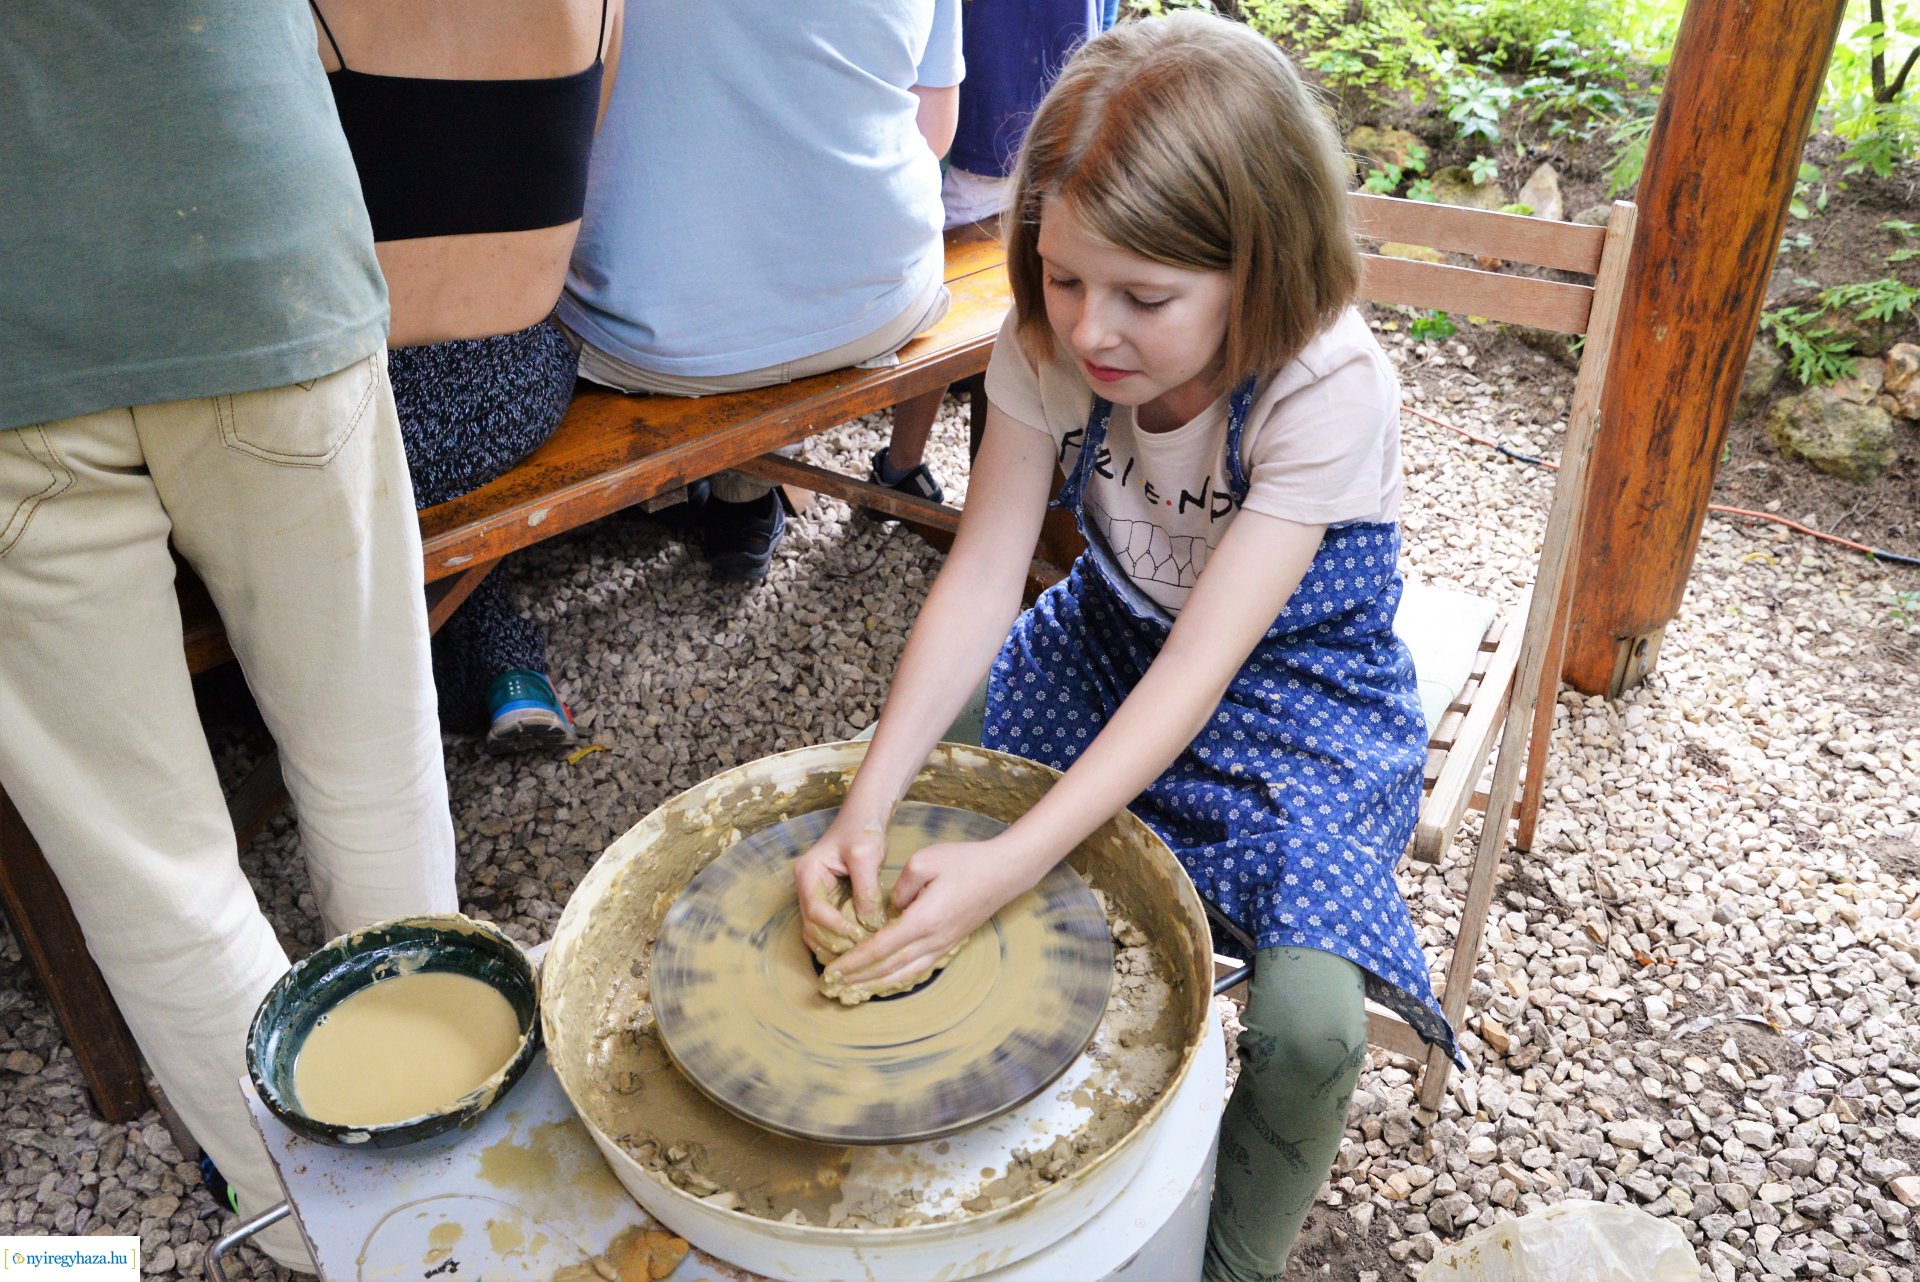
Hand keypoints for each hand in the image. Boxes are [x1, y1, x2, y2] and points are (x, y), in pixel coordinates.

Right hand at [793, 811, 889, 955]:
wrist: (865, 818)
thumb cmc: (863, 830)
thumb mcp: (866, 856)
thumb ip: (865, 889)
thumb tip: (869, 925)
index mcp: (808, 874)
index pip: (816, 911)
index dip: (837, 928)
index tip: (860, 936)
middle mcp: (806, 888)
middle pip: (812, 927)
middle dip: (834, 943)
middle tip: (861, 953)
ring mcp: (815, 897)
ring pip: (817, 933)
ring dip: (835, 947)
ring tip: (860, 955)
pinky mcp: (828, 903)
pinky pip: (828, 930)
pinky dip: (839, 942)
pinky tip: (857, 950)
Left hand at [824, 837, 1037, 993]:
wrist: (1004, 872)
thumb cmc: (965, 861)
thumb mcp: (925, 861)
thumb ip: (900, 889)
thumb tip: (890, 910)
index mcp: (924, 919)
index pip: (880, 948)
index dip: (853, 962)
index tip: (830, 971)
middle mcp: (933, 940)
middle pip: (888, 968)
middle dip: (856, 979)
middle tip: (830, 987)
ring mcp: (943, 945)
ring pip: (903, 974)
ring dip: (874, 985)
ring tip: (850, 991)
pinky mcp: (949, 944)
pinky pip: (917, 969)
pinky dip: (896, 979)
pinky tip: (882, 982)